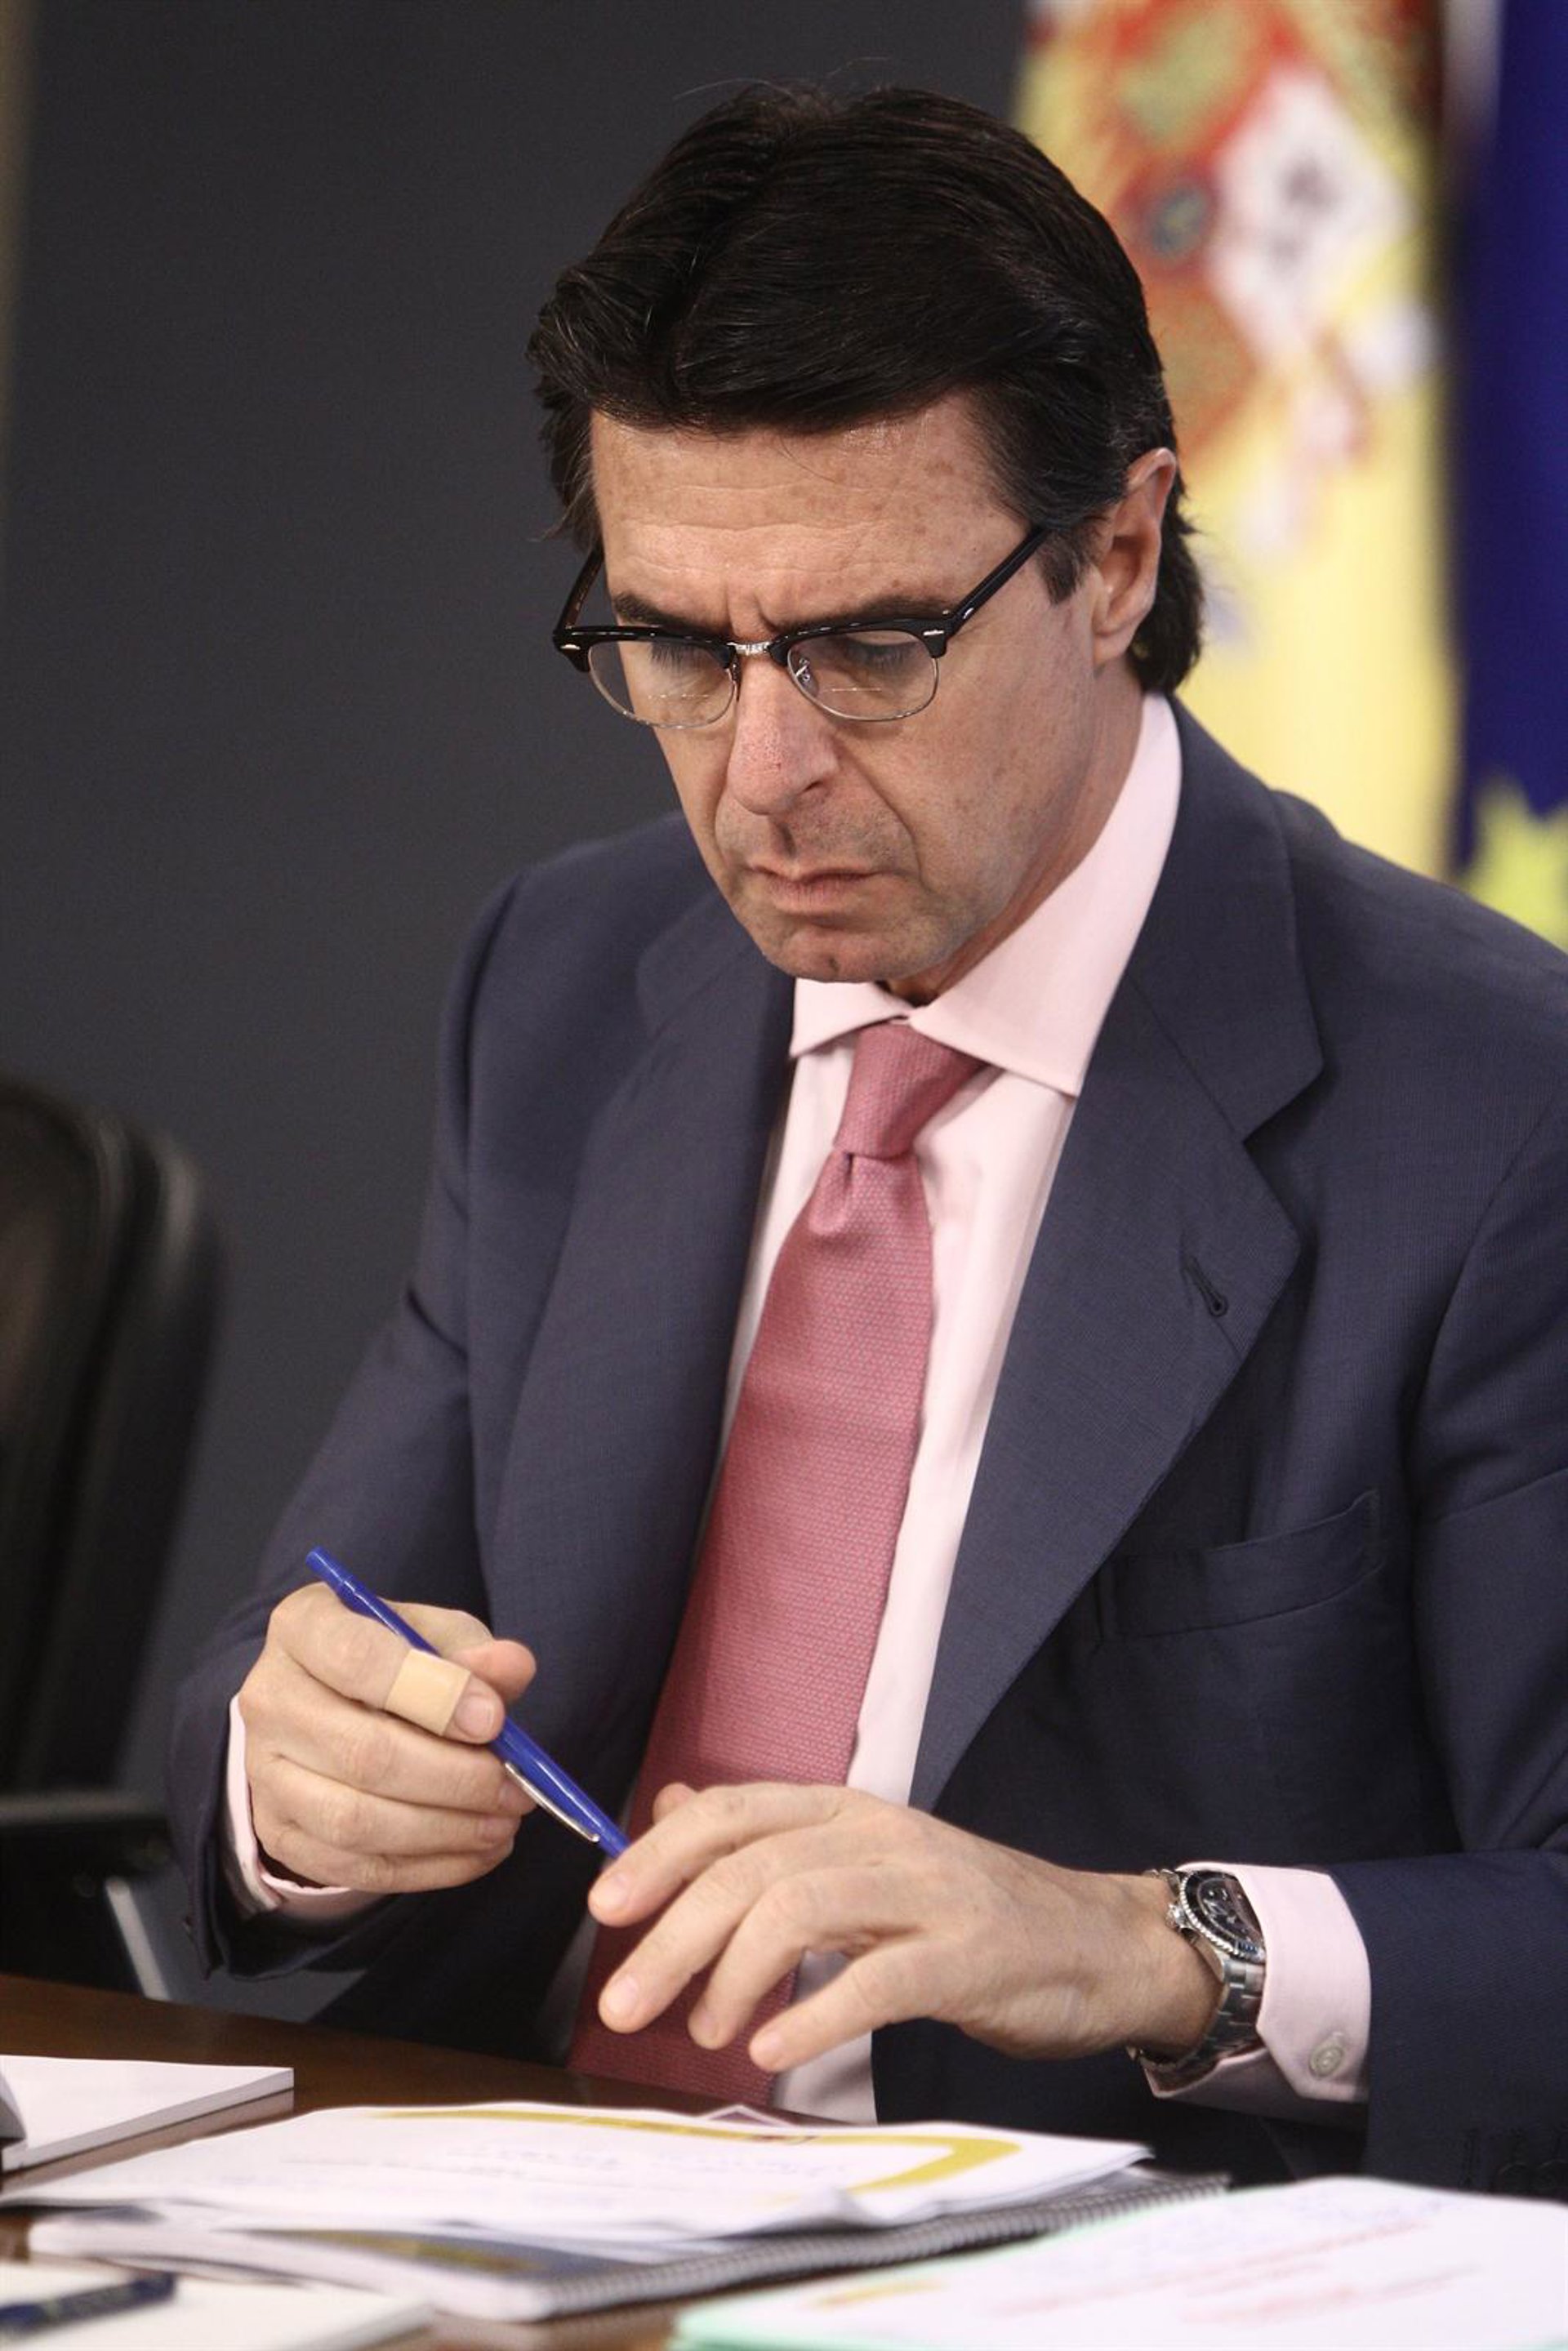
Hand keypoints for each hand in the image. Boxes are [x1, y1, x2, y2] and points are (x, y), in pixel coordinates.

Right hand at [237, 1584, 536, 1895]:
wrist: (329, 1703)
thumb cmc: (390, 1660)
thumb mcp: (431, 1634)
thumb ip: (472, 1649)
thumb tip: (512, 1668)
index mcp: (302, 1629)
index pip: (357, 1658)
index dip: (434, 1692)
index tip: (494, 1719)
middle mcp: (268, 1700)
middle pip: (363, 1753)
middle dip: (454, 1778)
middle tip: (516, 1788)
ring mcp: (264, 1774)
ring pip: (356, 1821)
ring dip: (445, 1830)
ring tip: (504, 1822)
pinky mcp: (279, 1833)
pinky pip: (356, 1868)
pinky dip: (428, 1868)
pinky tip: (479, 1851)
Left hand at [585, 1784, 1218, 2075]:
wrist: (1101, 1944)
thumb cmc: (970, 1915)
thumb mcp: (864, 1863)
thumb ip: (771, 1839)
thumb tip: (673, 1808)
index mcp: (848, 1810)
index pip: (735, 1811)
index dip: (661, 1852)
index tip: (606, 1908)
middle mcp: (881, 1835)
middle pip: (753, 1865)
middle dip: (674, 1933)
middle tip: (622, 2003)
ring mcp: (927, 1891)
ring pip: (801, 1906)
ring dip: (731, 1974)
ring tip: (702, 2032)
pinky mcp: (969, 1955)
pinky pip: (877, 1977)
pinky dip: (813, 2013)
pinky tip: (770, 2046)